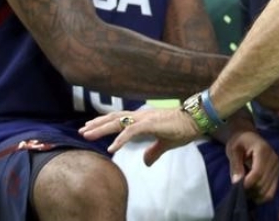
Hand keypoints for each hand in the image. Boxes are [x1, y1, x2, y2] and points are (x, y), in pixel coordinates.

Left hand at [79, 108, 199, 165]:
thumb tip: (146, 162)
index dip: (104, 122)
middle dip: (97, 124)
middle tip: (82, 130)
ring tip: (88, 134)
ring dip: (102, 128)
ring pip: (118, 122)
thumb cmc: (182, 129)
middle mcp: (141, 116)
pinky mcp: (151, 124)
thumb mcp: (165, 144)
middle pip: (114, 118)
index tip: (90, 127)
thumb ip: (153, 151)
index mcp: (143, 119)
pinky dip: (120, 139)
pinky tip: (112, 148)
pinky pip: (132, 132)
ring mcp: (145, 119)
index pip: (119, 119)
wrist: (196, 121)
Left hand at [225, 130, 278, 202]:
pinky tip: (252, 193)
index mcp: (263, 150)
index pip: (258, 172)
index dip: (247, 183)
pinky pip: (271, 192)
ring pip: (267, 191)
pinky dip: (261, 196)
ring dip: (255, 194)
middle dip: (249, 190)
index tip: (237, 187)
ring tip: (244, 190)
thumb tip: (237, 182)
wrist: (248, 137)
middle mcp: (274, 159)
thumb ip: (235, 166)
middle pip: (262, 183)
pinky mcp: (277, 175)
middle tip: (238, 189)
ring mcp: (277, 168)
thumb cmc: (239, 142)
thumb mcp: (233, 150)